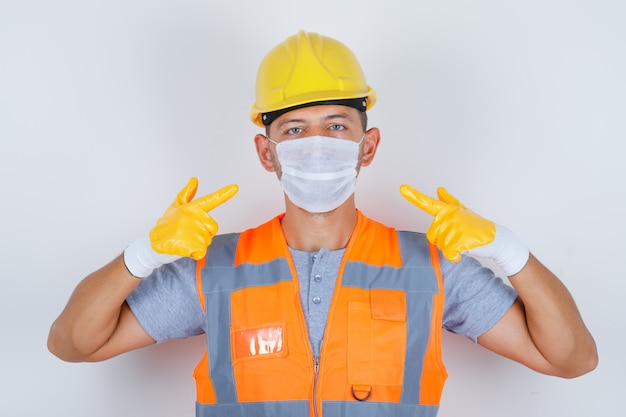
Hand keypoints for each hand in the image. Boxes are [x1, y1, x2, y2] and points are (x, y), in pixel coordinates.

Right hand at [149, 177, 237, 258]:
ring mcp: (192, 232)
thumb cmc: (166, 225)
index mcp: (191, 208)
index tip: (235, 187)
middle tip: (188, 232)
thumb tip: (194, 180)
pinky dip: (195, 252)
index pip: (209, 200)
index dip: (223, 194)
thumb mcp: (175, 208)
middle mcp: (192, 218)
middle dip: (203, 231)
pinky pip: (201, 251)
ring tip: (184, 240)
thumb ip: (186, 194)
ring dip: (198, 242)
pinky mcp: (190, 246)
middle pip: (212, 227)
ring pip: (207, 239)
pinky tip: (184, 248)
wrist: (152, 245)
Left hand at [399, 184, 528, 275]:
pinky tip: (465, 249)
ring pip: (441, 246)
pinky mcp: (459, 241)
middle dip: (443, 240)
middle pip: (432, 236)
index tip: (402, 188)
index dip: (414, 196)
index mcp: (447, 211)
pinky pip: (449, 254)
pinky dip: (456, 257)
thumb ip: (449, 201)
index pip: (427, 203)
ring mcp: (454, 228)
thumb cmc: (476, 225)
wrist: (496, 238)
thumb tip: (439, 189)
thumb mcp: (462, 211)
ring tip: (464, 241)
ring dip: (451, 248)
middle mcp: (448, 217)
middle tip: (459, 236)